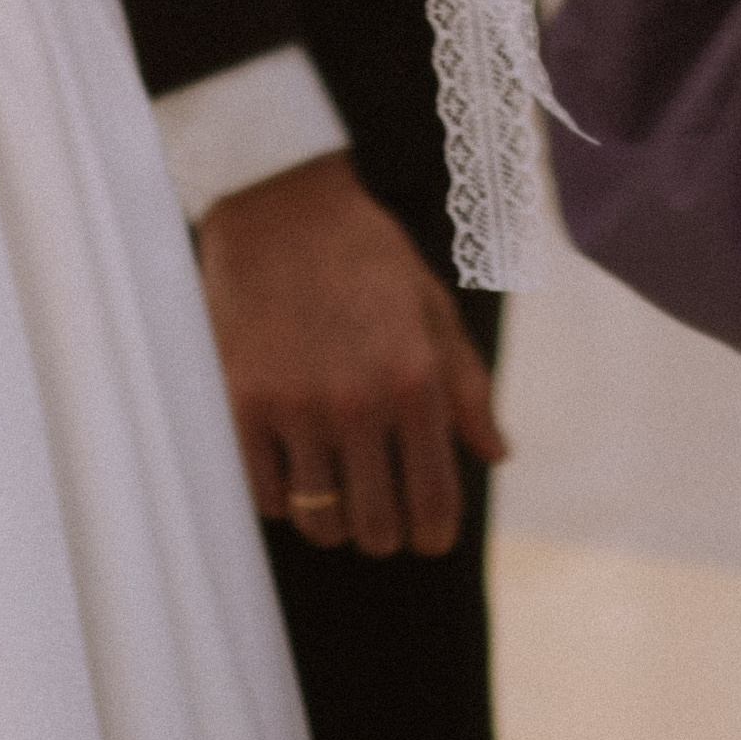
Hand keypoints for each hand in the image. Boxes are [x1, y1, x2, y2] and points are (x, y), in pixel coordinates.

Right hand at [197, 151, 504, 557]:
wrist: (279, 203)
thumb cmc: (365, 254)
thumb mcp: (432, 307)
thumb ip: (467, 387)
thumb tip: (497, 455)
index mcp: (414, 379)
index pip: (435, 501)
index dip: (435, 533)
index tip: (428, 536)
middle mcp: (358, 401)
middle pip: (375, 526)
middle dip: (384, 533)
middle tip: (379, 517)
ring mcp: (296, 405)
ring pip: (318, 520)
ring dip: (332, 521)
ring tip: (335, 495)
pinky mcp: (243, 402)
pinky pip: (265, 496)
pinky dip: (281, 498)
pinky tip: (292, 472)